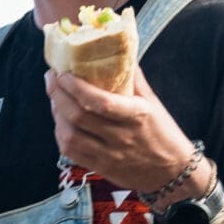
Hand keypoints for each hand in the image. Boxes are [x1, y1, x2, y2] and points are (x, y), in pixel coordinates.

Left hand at [46, 69, 199, 196]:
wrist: (171, 172)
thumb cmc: (162, 133)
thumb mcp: (153, 102)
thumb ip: (133, 79)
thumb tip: (116, 51)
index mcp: (136, 116)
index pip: (99, 102)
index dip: (75, 87)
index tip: (62, 72)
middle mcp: (120, 137)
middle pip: (78, 117)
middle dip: (57, 94)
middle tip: (51, 78)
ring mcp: (108, 156)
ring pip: (69, 136)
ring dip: (56, 114)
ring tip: (54, 98)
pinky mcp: (99, 168)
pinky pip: (71, 152)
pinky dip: (60, 133)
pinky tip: (60, 120)